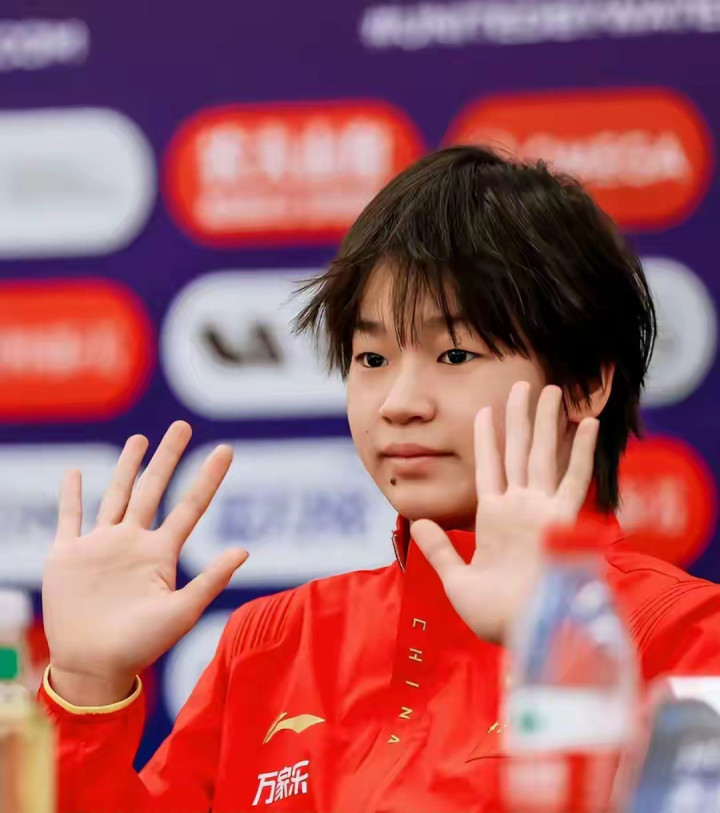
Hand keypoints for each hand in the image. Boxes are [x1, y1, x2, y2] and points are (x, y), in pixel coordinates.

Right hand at [42, 422, 247, 703]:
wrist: (93, 667)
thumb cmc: (141, 646)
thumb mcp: (181, 613)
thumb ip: (211, 581)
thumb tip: (245, 550)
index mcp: (161, 553)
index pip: (190, 506)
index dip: (208, 478)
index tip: (226, 449)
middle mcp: (133, 542)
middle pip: (153, 488)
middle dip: (168, 457)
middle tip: (182, 426)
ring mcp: (100, 546)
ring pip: (117, 495)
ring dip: (127, 467)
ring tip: (140, 439)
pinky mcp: (68, 555)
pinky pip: (70, 517)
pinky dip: (71, 494)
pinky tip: (75, 472)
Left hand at [412, 382, 598, 644]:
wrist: (522, 637)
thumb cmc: (494, 617)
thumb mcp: (456, 579)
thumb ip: (440, 549)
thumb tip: (415, 521)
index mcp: (494, 520)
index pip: (489, 468)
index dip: (486, 440)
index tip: (484, 411)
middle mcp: (520, 509)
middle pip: (518, 452)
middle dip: (520, 418)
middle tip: (522, 385)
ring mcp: (541, 512)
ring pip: (542, 455)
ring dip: (546, 422)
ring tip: (550, 389)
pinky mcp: (562, 522)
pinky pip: (573, 480)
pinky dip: (580, 452)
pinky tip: (585, 423)